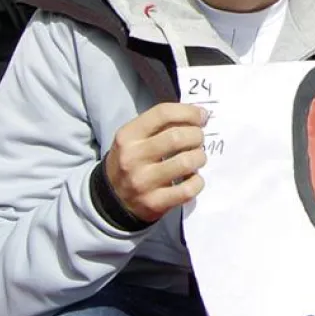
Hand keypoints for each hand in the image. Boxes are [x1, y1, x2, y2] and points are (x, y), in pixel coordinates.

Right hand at [104, 103, 207, 222]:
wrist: (112, 200)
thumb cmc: (131, 160)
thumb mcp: (134, 137)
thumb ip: (161, 124)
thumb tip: (199, 115)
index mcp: (128, 135)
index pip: (163, 113)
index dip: (188, 112)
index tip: (202, 116)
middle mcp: (133, 157)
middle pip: (177, 137)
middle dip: (197, 135)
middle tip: (199, 139)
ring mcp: (143, 182)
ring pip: (186, 162)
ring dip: (200, 157)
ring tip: (197, 158)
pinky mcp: (154, 203)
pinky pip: (188, 189)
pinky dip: (197, 182)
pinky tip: (193, 178)